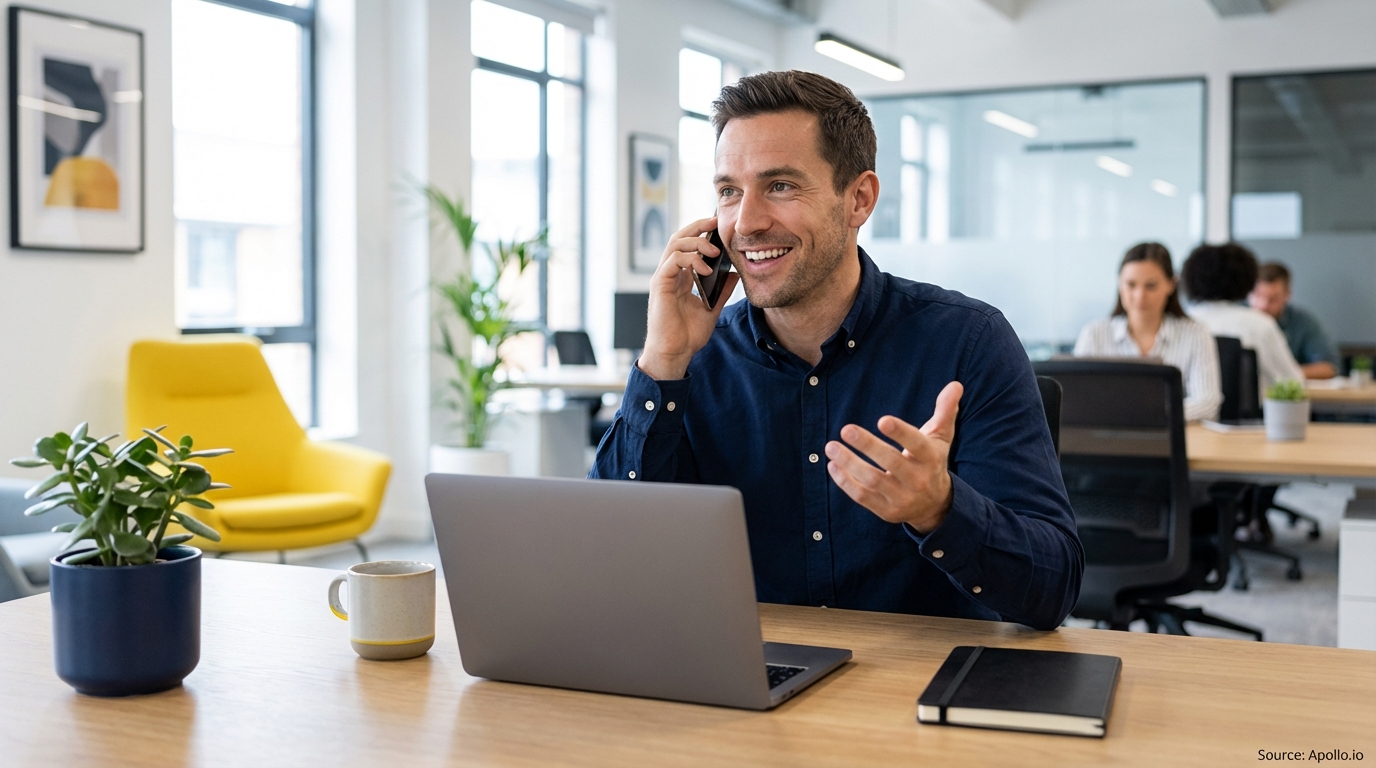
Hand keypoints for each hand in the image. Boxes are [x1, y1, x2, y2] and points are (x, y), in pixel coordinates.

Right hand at [638, 217, 740, 379]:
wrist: (675, 352)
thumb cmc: (688, 334)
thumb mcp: (712, 308)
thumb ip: (722, 290)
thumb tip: (735, 274)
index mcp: (681, 276)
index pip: (687, 244)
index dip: (701, 231)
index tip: (719, 225)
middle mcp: (670, 273)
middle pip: (679, 237)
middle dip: (698, 226)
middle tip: (716, 222)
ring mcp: (663, 278)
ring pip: (675, 244)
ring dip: (697, 243)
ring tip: (715, 252)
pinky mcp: (660, 285)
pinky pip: (672, 261)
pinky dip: (690, 260)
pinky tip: (705, 270)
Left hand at [824, 381, 963, 533]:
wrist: (934, 504)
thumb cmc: (931, 461)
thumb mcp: (941, 437)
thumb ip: (945, 411)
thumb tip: (955, 384)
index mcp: (931, 458)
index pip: (917, 444)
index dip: (901, 433)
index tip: (882, 420)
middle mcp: (918, 480)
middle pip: (891, 462)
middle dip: (868, 445)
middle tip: (846, 429)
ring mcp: (902, 498)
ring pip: (873, 481)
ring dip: (849, 463)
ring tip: (831, 446)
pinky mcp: (886, 511)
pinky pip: (863, 497)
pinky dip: (845, 482)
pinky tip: (832, 465)